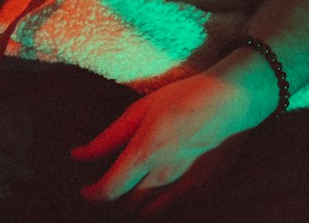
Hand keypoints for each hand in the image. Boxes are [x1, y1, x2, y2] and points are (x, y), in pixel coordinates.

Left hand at [71, 58, 273, 213]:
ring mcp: (186, 188)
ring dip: (138, 204)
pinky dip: (162, 200)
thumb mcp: (139, 110)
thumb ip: (108, 138)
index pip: (109, 190)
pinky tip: (163, 181)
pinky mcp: (204, 191)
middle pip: (128, 204)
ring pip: (151, 213)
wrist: (231, 101)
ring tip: (135, 185)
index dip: (92, 195)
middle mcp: (164, 177)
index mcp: (144, 154)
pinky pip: (175, 206)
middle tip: (113, 181)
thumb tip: (77, 155)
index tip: (85, 190)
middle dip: (116, 197)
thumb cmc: (181, 98)